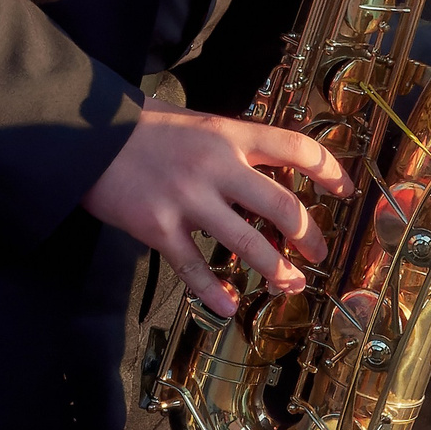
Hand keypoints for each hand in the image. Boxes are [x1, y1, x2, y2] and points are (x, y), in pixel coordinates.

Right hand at [81, 97, 350, 313]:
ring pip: (246, 242)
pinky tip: (231, 306)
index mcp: (229, 134)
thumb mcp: (198, 123)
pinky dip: (215, 290)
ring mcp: (187, 198)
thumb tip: (272, 172)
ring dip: (275, 269)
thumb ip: (232, 147)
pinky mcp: (157, 227)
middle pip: (281, 204)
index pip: (296, 147)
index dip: (329, 169)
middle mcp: (215, 165)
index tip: (346, 190)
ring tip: (290, 285)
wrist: (84, 135)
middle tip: (319, 254)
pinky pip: (194, 267)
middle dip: (309, 235)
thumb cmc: (143, 127)